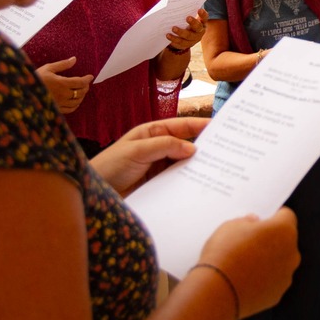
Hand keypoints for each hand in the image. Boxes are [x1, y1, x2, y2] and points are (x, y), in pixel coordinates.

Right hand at [35, 58, 93, 116]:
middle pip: (80, 92)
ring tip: (82, 91)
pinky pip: (70, 109)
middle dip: (85, 87)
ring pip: (77, 101)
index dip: (87, 79)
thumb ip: (62, 64)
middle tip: (86, 83)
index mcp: (62, 83)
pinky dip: (76, 105)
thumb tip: (74, 59)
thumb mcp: (48, 68)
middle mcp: (63, 94)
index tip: (91, 76)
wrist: (24, 92)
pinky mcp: (56, 109)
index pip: (80, 82)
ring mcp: (60, 103)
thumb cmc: (35, 78)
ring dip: (82, 96)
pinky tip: (75, 102)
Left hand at [88, 116, 208, 193]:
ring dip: (197, 167)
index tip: (218, 127)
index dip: (199, 125)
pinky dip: (189, 182)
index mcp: (152, 133)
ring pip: (184, 164)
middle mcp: (158, 149)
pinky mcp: (160, 185)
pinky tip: (201, 185)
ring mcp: (159, 168)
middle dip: (203, 147)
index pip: (180, 126)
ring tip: (218, 169)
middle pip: (186, 145)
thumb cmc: (110, 166)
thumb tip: (192, 147)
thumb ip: (164, 146)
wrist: (95, 194)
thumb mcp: (137, 151)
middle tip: (224, 151)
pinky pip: (178, 181)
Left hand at [163, 11, 206, 50]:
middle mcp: (200, 31)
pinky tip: (168, 35)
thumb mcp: (186, 17)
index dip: (203, 14)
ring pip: (188, 37)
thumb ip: (184, 12)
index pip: (204, 18)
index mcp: (201, 22)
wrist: (184, 37)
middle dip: (193, 23)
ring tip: (173, 28)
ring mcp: (194, 39)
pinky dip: (174, 39)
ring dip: (181, 32)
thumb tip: (174, 4)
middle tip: (187, 18)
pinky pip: (181, 43)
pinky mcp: (187, 45)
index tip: (199, 9)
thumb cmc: (185, 22)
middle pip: (198, 28)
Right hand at [197, 209, 300, 316]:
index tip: (264, 219)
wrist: (217, 291)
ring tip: (244, 262)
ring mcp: (286, 276)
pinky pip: (273, 280)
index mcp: (283, 231)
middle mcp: (291, 253)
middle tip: (250, 241)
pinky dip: (264, 278)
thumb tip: (252, 222)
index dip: (273, 216)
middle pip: (286, 240)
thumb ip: (247, 221)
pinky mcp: (278, 294)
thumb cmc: (224, 256)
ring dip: (268, 259)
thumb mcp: (230, 226)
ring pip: (281, 262)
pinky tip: (245, 278)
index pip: (287, 216)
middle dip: (271, 239)